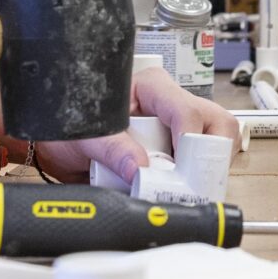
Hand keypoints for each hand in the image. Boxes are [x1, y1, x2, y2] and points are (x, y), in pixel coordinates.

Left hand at [28, 65, 241, 185]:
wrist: (59, 147)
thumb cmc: (68, 126)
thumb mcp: (84, 135)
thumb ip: (110, 147)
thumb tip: (139, 168)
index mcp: (151, 87)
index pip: (186, 110)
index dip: (189, 141)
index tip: (182, 170)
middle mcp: (170, 104)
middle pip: (217, 122)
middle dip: (212, 155)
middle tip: (194, 182)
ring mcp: (177, 129)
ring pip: (217, 143)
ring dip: (206, 170)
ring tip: (183, 190)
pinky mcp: (177, 151)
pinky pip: (203, 164)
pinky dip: (197, 182)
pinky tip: (179, 191)